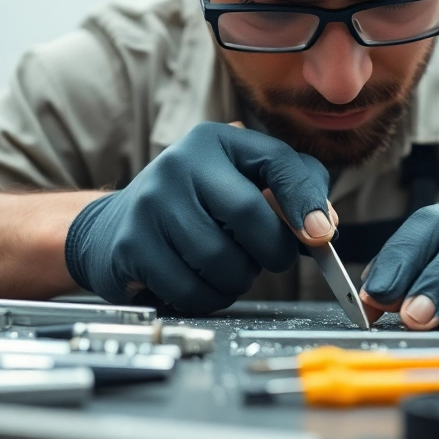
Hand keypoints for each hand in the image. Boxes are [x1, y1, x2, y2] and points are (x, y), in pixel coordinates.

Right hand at [64, 121, 336, 312]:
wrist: (114, 226)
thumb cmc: (198, 206)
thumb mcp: (245, 182)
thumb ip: (293, 194)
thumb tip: (323, 228)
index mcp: (217, 141)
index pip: (278, 162)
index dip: (305, 201)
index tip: (321, 236)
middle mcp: (180, 163)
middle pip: (250, 216)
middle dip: (274, 251)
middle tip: (271, 260)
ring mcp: (151, 203)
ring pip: (222, 261)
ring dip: (239, 280)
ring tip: (230, 269)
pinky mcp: (132, 245)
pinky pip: (192, 290)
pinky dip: (208, 298)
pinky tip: (200, 283)